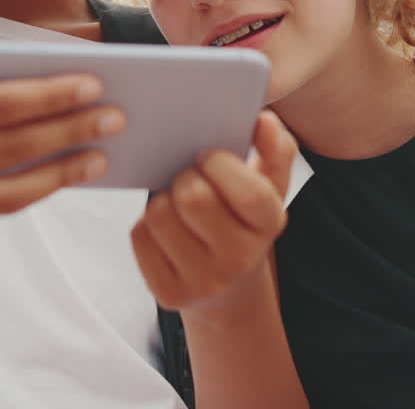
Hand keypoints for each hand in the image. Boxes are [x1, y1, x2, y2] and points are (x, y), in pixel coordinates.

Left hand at [131, 110, 294, 311]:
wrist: (228, 284)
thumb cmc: (242, 218)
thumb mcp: (268, 184)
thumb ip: (274, 148)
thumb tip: (263, 121)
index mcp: (269, 224)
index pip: (249, 192)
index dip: (220, 165)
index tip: (207, 156)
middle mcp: (240, 260)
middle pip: (193, 198)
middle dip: (184, 176)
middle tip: (188, 176)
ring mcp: (205, 282)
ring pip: (159, 214)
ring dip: (161, 199)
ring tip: (176, 203)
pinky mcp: (169, 294)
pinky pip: (140, 237)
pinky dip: (146, 224)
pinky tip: (164, 229)